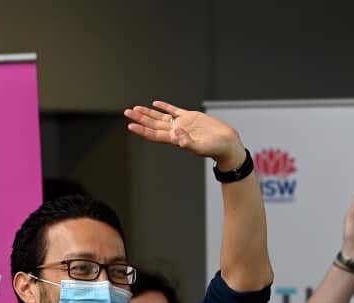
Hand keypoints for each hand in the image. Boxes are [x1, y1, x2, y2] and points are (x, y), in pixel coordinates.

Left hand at [124, 101, 245, 167]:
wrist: (226, 143)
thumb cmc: (215, 148)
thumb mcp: (200, 147)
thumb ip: (187, 142)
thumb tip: (176, 134)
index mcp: (175, 139)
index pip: (154, 134)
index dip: (142, 130)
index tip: (130, 126)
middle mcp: (175, 131)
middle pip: (153, 124)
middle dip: (139, 119)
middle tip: (127, 113)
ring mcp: (182, 123)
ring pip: (161, 117)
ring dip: (148, 113)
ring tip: (135, 109)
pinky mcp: (190, 117)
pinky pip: (174, 110)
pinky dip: (165, 107)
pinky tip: (156, 104)